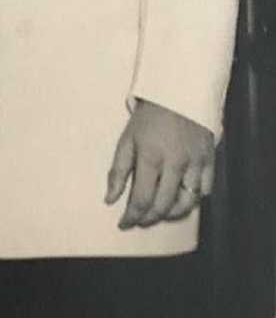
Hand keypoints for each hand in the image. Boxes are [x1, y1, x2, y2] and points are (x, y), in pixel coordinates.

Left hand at [105, 99, 214, 227]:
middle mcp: (174, 163)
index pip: (141, 199)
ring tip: (159, 213)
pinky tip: (181, 197)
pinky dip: (193, 199)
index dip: (132, 217)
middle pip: (163, 205)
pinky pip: (205, 190)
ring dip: (171, 213)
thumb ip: (117, 171)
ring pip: (187, 203)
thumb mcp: (126, 140)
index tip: (124, 223)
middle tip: (140, 220)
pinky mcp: (209, 159)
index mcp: (150, 157)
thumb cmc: (148, 118)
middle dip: (149, 218)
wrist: (178, 93)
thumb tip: (109, 199)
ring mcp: (194, 162)